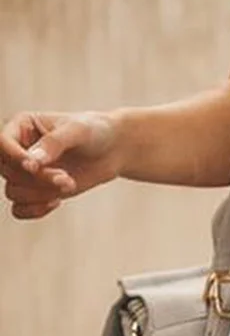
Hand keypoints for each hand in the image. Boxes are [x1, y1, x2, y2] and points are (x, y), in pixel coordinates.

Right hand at [1, 109, 120, 219]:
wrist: (112, 150)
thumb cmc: (94, 132)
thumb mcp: (78, 131)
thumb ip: (54, 143)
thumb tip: (32, 161)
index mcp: (21, 125)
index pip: (1, 143)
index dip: (14, 157)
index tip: (34, 167)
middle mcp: (17, 149)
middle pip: (8, 171)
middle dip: (38, 179)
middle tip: (67, 178)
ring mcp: (24, 172)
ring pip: (13, 192)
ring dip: (41, 194)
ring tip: (69, 184)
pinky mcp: (35, 190)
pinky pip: (19, 209)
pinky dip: (34, 210)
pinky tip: (57, 202)